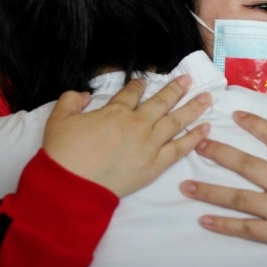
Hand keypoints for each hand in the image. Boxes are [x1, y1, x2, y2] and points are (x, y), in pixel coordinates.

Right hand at [43, 76, 210, 196]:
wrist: (72, 186)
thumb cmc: (63, 153)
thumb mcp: (59, 119)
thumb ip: (71, 100)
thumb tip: (83, 94)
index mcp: (115, 111)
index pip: (132, 93)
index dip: (139, 85)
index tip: (146, 82)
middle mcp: (137, 124)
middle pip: (161, 102)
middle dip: (175, 89)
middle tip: (188, 80)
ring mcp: (149, 144)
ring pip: (176, 121)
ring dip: (192, 108)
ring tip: (207, 98)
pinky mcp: (155, 165)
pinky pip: (180, 148)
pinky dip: (194, 138)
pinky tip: (206, 129)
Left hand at [179, 112, 266, 266]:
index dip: (256, 124)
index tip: (236, 116)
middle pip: (248, 165)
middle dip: (219, 153)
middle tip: (196, 144)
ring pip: (238, 198)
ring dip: (209, 191)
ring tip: (185, 186)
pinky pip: (245, 229)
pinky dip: (223, 225)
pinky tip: (204, 220)